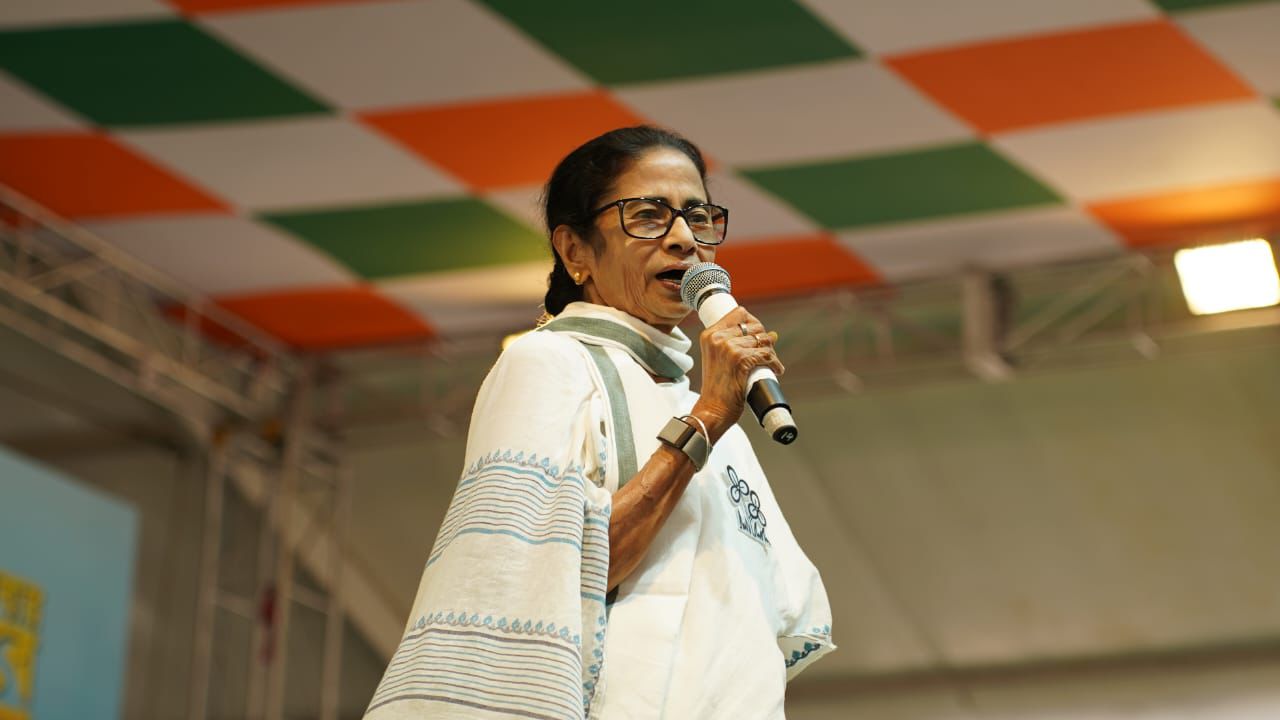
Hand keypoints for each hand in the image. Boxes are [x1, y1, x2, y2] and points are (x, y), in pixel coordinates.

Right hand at [690, 306, 783, 441]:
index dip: (754, 323)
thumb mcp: (718, 359)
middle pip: (754, 326)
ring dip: (771, 352)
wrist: (712, 408)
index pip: (739, 313)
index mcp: (710, 334)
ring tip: (771, 363)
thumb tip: (773, 335)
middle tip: (767, 354)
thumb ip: (735, 343)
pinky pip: (766, 355)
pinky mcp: (740, 359)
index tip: (759, 335)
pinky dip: (775, 363)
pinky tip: (776, 369)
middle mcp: (718, 338)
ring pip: (763, 340)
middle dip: (765, 339)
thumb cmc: (717, 387)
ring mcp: (728, 347)